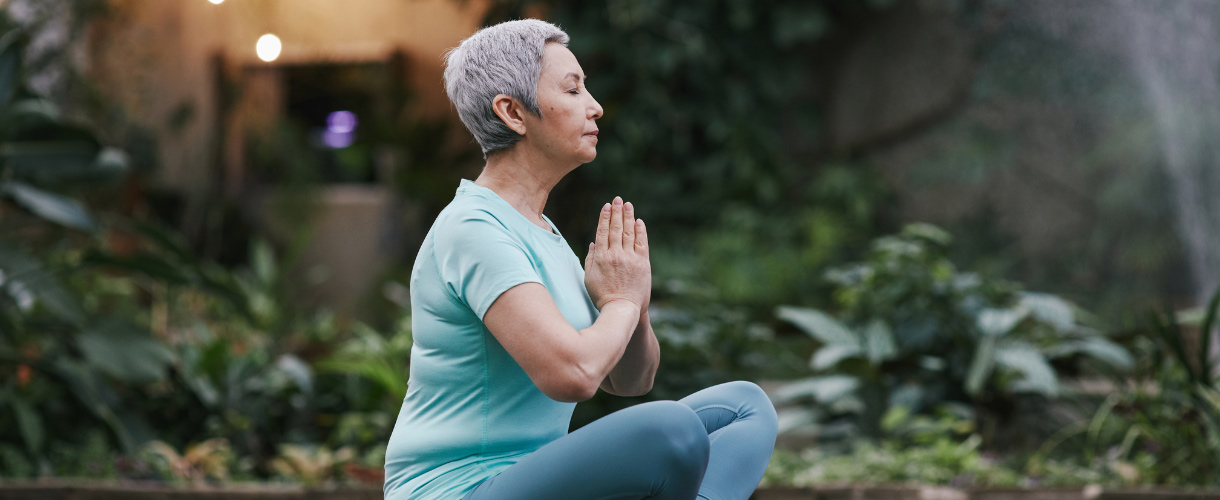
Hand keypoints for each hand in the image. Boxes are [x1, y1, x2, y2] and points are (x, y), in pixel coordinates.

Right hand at [584, 196, 650, 310]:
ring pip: (628, 233)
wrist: (622, 309)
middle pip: (615, 228)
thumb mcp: (589, 278)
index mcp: (601, 257)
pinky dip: (640, 231)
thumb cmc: (602, 296)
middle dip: (617, 212)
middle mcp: (615, 255)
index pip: (602, 232)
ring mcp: (630, 258)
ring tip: (628, 205)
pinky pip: (642, 243)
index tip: (607, 206)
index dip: (604, 217)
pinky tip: (639, 222)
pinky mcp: (642, 264)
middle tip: (618, 199)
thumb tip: (593, 243)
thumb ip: (590, 259)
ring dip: (628, 217)